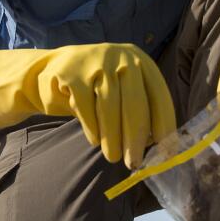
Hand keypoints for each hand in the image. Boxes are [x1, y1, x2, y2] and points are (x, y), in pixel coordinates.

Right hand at [0, 43, 176, 167]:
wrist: (53, 67)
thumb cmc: (97, 84)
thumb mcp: (123, 86)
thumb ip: (140, 106)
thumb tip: (157, 143)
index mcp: (141, 61)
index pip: (159, 96)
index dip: (165, 126)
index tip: (166, 152)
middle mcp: (122, 57)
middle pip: (135, 104)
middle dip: (136, 138)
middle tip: (134, 163)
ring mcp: (96, 63)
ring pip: (110, 108)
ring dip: (113, 138)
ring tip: (113, 157)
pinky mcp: (72, 74)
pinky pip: (86, 108)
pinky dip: (92, 128)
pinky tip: (94, 140)